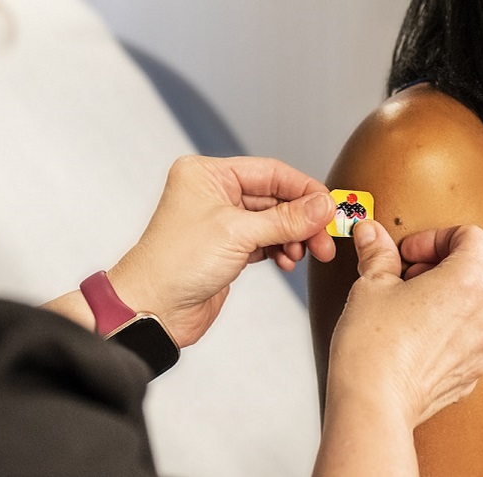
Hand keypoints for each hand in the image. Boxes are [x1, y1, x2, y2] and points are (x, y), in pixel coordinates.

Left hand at [107, 155, 336, 346]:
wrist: (152, 309)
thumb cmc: (175, 264)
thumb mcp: (238, 234)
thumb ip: (286, 219)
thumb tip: (323, 206)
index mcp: (208, 174)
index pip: (270, 172)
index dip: (303, 189)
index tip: (330, 207)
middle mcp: (213, 193)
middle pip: (275, 198)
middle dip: (302, 219)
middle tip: (324, 239)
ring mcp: (221, 222)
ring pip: (273, 221)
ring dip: (294, 237)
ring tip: (307, 254)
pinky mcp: (227, 248)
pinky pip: (265, 241)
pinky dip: (281, 249)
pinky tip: (288, 261)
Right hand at [325, 221, 482, 428]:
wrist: (374, 403)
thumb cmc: (374, 347)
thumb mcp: (372, 286)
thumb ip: (378, 254)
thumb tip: (372, 234)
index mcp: (467, 282)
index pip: (473, 237)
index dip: (437, 237)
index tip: (411, 253)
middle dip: (465, 261)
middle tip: (425, 271)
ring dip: (466, 294)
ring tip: (422, 302)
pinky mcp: (474, 372)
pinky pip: (480, 337)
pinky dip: (461, 326)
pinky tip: (424, 333)